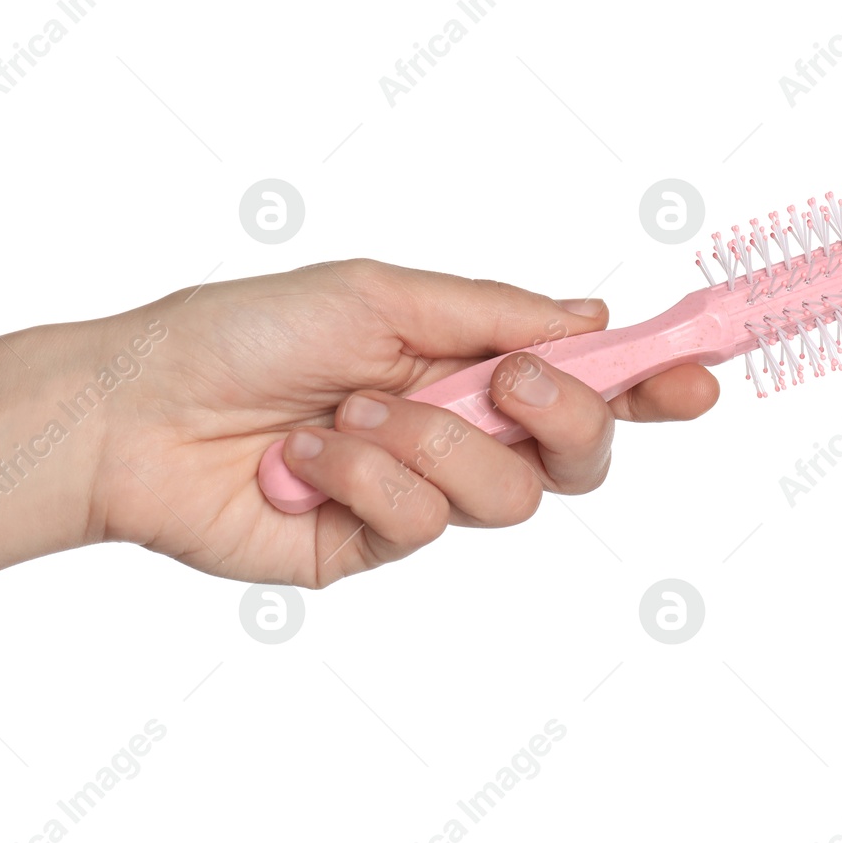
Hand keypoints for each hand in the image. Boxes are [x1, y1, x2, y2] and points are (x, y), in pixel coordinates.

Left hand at [85, 259, 719, 587]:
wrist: (140, 412)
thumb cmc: (245, 333)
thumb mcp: (379, 295)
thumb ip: (492, 311)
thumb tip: (590, 313)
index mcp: (463, 361)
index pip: (583, 380)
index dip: (649, 384)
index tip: (700, 375)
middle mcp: (455, 431)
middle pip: (576, 458)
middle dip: (563, 418)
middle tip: (509, 385)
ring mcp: (419, 496)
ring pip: (507, 498)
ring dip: (430, 444)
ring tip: (349, 412)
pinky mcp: (374, 548)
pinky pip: (423, 524)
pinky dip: (369, 478)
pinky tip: (309, 458)